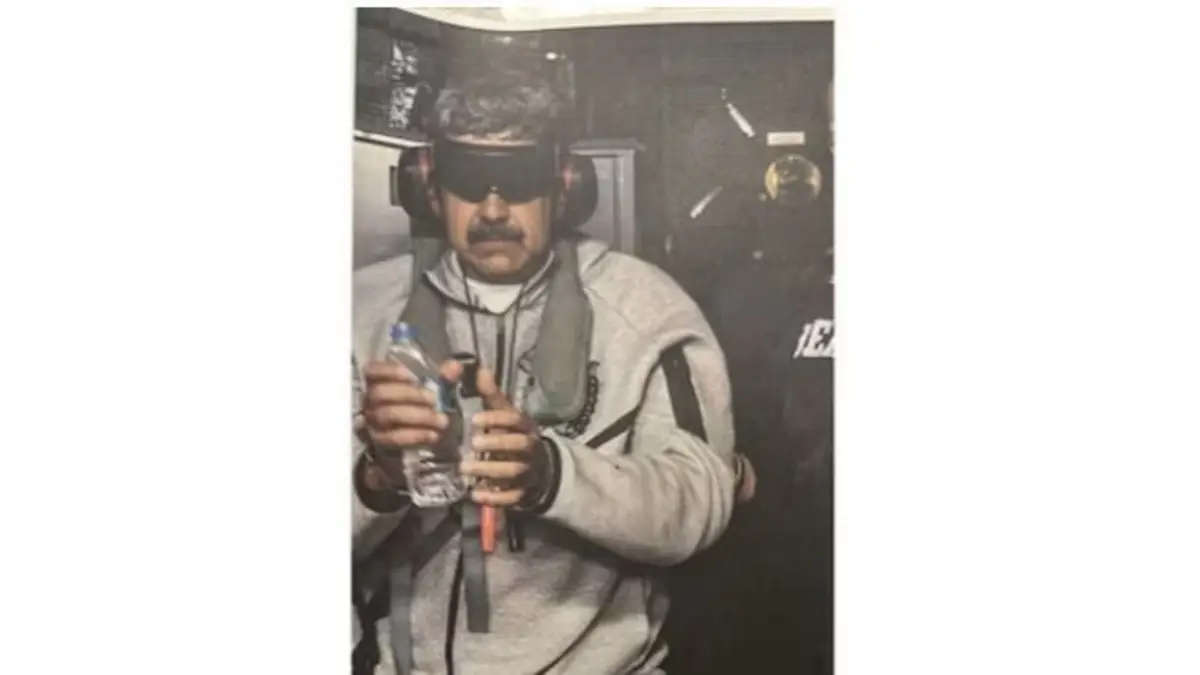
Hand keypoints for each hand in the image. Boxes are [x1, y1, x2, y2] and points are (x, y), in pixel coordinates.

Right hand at [360, 358, 462, 485]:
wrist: (412, 436)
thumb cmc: (419, 404)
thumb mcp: (432, 388)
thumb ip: (443, 377)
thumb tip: (454, 367)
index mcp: (377, 381)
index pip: (372, 370)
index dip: (389, 371)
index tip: (412, 376)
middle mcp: (368, 400)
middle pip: (381, 393)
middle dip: (410, 395)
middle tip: (434, 400)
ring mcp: (371, 421)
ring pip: (387, 415)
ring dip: (417, 416)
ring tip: (441, 420)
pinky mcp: (378, 440)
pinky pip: (392, 438)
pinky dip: (414, 435)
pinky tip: (433, 435)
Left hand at [461, 367, 549, 507]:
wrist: (539, 469)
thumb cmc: (514, 436)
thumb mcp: (506, 415)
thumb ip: (491, 396)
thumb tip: (480, 370)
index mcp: (527, 427)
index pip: (516, 420)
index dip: (497, 419)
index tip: (475, 419)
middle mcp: (531, 449)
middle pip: (519, 445)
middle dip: (497, 444)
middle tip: (473, 443)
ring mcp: (528, 472)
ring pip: (514, 472)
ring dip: (490, 470)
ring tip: (466, 469)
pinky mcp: (523, 493)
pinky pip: (511, 498)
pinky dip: (494, 497)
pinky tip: (475, 494)